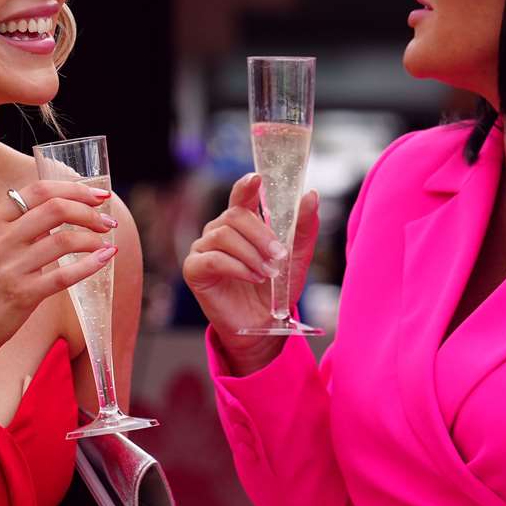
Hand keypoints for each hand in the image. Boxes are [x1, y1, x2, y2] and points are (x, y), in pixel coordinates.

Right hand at [0, 180, 116, 363]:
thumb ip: (16, 228)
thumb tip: (60, 212)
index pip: (38, 190)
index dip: (74, 188)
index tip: (97, 195)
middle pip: (55, 208)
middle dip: (89, 211)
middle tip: (107, 220)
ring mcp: (10, 267)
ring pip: (64, 240)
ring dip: (93, 238)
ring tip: (105, 242)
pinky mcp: (22, 295)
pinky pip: (65, 275)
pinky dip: (90, 264)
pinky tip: (104, 259)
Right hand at [182, 173, 319, 374]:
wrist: (263, 325)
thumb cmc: (274, 289)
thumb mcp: (296, 257)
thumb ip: (302, 227)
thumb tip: (310, 195)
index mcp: (242, 224)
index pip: (241, 196)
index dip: (246, 185)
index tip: (257, 179)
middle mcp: (219, 231)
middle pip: (234, 216)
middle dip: (261, 234)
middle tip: (278, 255)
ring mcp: (203, 249)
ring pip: (224, 236)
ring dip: (252, 254)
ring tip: (267, 273)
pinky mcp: (194, 269)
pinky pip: (214, 259)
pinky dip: (238, 267)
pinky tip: (253, 278)